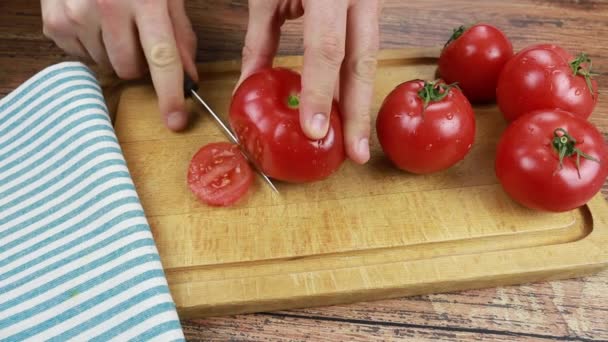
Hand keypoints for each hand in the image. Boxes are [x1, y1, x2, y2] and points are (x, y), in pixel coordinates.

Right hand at [41, 0, 197, 130]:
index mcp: (146, 0)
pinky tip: (93, 21)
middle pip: (130, 70)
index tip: (176, 121)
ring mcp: (76, 14)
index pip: (162, 59)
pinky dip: (91, 46)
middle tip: (138, 37)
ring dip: (114, 53)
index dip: (170, 95)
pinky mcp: (54, 20)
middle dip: (139, 63)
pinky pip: (80, 56)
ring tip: (114, 22)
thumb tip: (188, 77)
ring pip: (105, 65)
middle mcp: (108, 8)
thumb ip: (180, 35)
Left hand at [238, 0, 381, 163]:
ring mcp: (370, 0)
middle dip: (358, 112)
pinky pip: (366, 50)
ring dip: (361, 102)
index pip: (326, 49)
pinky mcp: (372, 8)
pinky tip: (350, 109)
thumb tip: (249, 87)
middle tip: (356, 154)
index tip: (315, 130)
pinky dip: (355, 82)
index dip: (321, 93)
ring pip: (369, 59)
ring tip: (356, 140)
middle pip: (362, 62)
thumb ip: (260, 40)